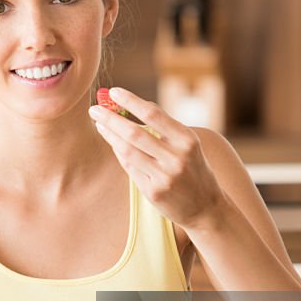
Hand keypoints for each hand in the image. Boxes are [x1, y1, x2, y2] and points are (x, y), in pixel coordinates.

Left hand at [89, 87, 226, 231]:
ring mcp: (164, 176)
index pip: (153, 114)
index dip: (130, 101)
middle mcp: (176, 157)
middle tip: (94, 109)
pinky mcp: (153, 191)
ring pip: (127, 151)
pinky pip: (130, 167)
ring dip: (110, 135)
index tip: (113, 92)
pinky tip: (112, 142)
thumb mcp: (188, 145)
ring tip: (100, 124)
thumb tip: (135, 104)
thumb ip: (165, 128)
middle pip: (134, 132)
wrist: (206, 208)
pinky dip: (119, 153)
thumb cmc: (194, 170)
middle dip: (111, 118)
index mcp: (187, 140)